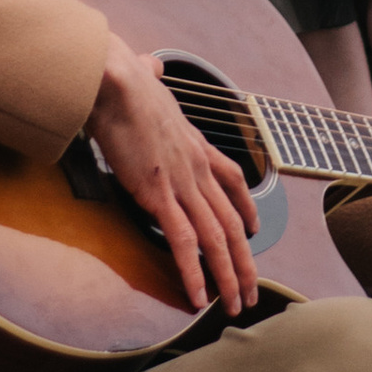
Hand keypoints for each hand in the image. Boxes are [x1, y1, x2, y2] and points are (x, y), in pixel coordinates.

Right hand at [90, 37, 259, 317]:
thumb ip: (152, 78)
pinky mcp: (159, 195)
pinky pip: (183, 243)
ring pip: (217, 239)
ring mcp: (182, 183)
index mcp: (195, 143)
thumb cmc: (122, 77)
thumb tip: (149, 65)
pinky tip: (198, 297)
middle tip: (252, 290)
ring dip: (228, 276)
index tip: (256, 229)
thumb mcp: (147, 78)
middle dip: (245, 261)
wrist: (115, 80)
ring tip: (235, 305)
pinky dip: (193, 273)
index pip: (233, 179)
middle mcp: (197, 167)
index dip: (248, 207)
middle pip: (234, 222)